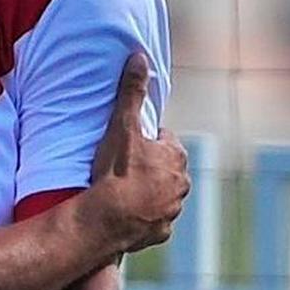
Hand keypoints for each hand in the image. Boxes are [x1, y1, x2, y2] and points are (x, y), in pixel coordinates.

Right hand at [87, 52, 188, 252]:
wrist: (108, 218)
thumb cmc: (116, 171)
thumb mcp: (122, 126)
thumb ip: (131, 92)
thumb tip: (140, 57)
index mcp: (176, 156)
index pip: (165, 141)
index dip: (146, 141)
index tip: (129, 144)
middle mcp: (181, 183)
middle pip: (165, 169)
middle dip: (149, 167)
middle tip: (121, 166)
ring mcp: (172, 209)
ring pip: (162, 195)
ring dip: (146, 192)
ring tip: (120, 191)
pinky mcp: (161, 231)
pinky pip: (153, 221)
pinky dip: (143, 217)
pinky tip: (125, 214)